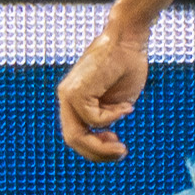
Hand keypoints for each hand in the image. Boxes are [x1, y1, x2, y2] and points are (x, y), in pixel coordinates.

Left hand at [57, 28, 148, 160]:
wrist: (128, 40)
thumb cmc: (127, 66)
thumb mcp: (116, 102)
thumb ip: (107, 118)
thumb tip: (104, 137)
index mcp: (74, 102)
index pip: (76, 135)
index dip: (95, 148)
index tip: (118, 144)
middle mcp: (66, 99)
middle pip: (73, 139)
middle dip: (97, 153)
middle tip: (121, 154)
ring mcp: (68, 95)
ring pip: (77, 135)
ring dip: (102, 146)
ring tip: (121, 147)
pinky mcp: (75, 92)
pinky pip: (93, 119)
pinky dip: (112, 117)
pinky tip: (126, 106)